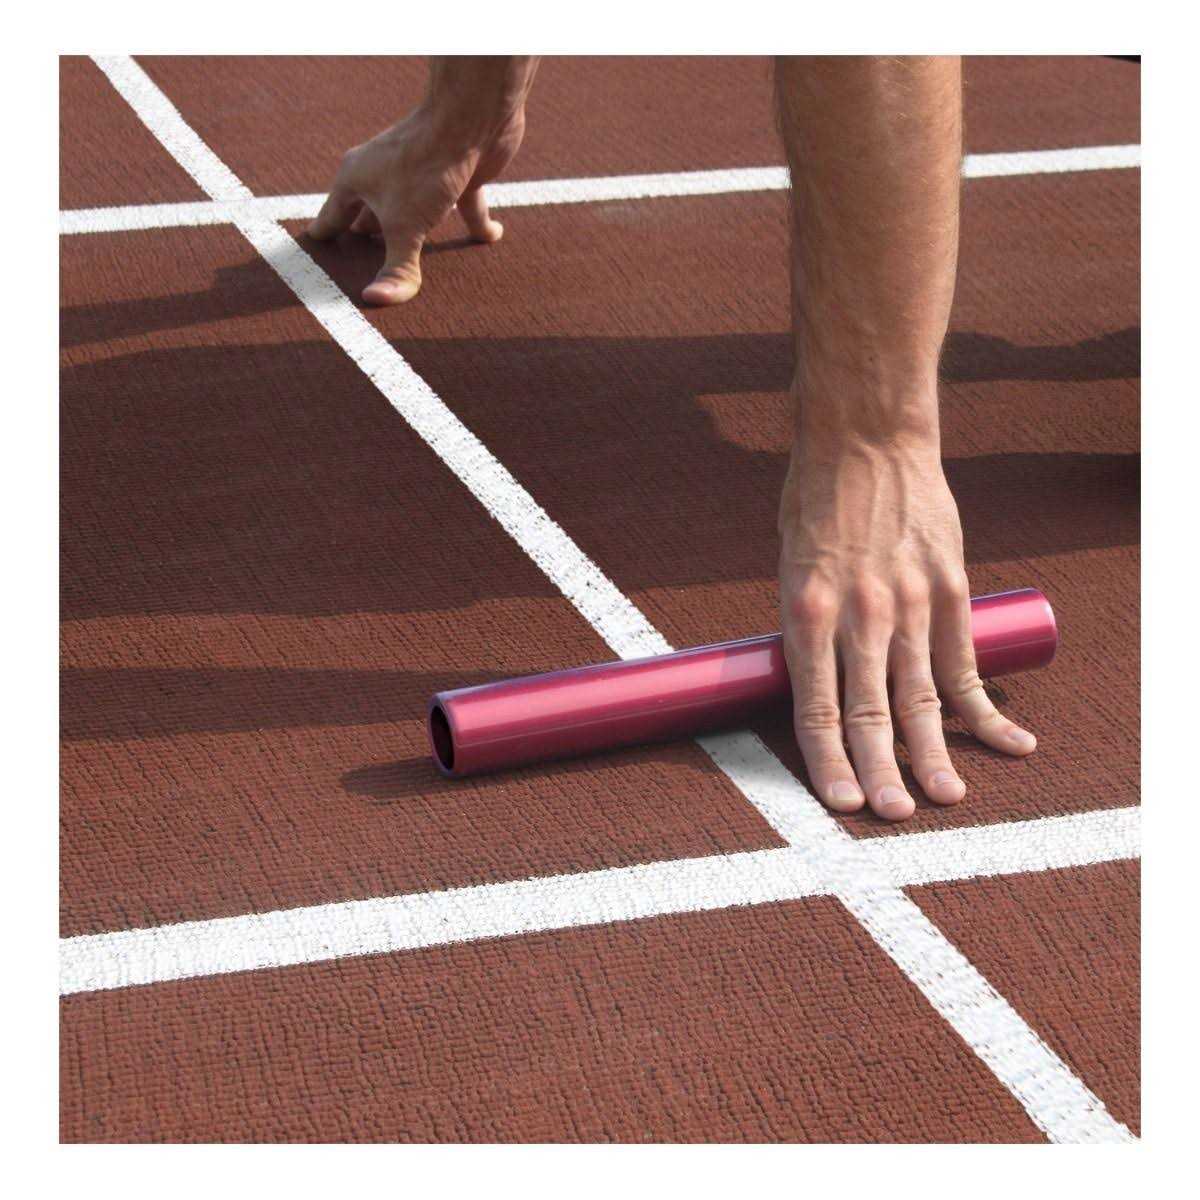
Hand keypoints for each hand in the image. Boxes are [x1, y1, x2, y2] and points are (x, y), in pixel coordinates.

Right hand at [307, 101, 525, 304]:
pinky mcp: (456, 177)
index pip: (330, 220)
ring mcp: (419, 176)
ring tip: (412, 270)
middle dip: (368, 249)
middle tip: (361, 280)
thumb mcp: (405, 225)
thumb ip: (396, 267)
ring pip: (413, 216)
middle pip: (369, 221)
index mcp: (356, 181)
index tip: (315, 271)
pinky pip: (466, 208)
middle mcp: (382, 176)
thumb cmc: (426, 162)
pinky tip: (491, 238)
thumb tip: (375, 301)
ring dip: (415, 241)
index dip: (323, 245)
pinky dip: (477, 225)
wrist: (471, 116)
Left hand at [778, 428, 1036, 821]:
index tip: (839, 803)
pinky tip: (1010, 745)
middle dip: (881, 772)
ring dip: (935, 753)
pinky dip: (987, 707)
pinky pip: (967, 660)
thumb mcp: (789, 566)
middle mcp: (861, 615)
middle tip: (892, 816)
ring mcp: (912, 603)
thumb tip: (818, 682)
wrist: (865, 436)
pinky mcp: (951, 588)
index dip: (828, 761)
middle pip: (872, 712)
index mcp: (808, 611)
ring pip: (924, 696)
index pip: (816, 706)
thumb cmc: (814, 501)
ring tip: (946, 799)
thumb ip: (808, 627)